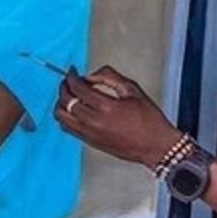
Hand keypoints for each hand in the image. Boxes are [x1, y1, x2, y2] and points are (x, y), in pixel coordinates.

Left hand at [54, 66, 181, 169]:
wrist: (156, 146)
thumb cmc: (149, 120)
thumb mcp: (132, 90)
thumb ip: (109, 76)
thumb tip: (91, 75)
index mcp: (106, 107)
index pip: (77, 88)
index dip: (71, 76)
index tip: (72, 71)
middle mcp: (94, 122)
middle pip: (65, 101)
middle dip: (64, 87)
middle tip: (68, 81)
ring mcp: (90, 134)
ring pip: (61, 117)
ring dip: (60, 103)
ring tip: (68, 95)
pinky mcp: (90, 142)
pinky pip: (68, 128)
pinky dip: (65, 116)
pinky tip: (72, 110)